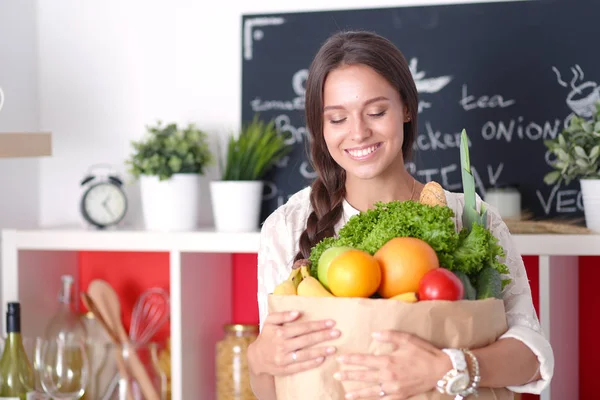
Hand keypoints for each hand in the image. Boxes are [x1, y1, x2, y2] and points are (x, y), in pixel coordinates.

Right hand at [248, 310, 339, 376]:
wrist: (256, 358)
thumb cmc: (266, 336)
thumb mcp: (269, 321)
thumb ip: (282, 315)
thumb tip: (298, 313)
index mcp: (280, 332)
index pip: (303, 328)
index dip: (317, 325)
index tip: (331, 322)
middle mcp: (282, 346)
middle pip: (307, 340)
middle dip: (323, 336)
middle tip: (337, 333)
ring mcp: (284, 359)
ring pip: (305, 354)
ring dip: (321, 351)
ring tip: (333, 348)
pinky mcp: (285, 369)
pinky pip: (300, 366)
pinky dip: (311, 363)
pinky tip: (322, 359)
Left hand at [333, 331, 450, 398]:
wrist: (442, 370)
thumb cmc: (424, 352)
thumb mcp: (407, 339)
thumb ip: (389, 336)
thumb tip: (373, 333)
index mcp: (388, 361)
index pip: (364, 360)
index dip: (351, 360)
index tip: (340, 360)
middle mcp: (389, 376)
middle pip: (364, 376)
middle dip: (349, 376)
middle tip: (336, 376)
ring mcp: (394, 388)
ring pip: (372, 391)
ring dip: (358, 392)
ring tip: (346, 393)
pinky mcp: (401, 395)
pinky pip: (384, 399)